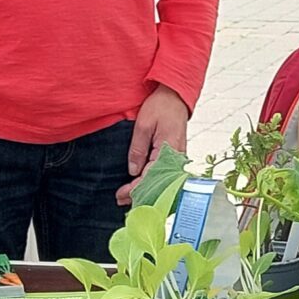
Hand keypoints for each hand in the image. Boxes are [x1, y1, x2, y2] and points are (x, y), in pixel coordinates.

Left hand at [120, 84, 189, 204]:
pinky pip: (165, 173)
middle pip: (157, 183)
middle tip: (121, 201)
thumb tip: (133, 171)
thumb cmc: (160, 107)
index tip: (120, 195)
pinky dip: (153, 181)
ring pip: (162, 180)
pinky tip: (143, 185)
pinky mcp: (176, 155)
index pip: (149, 177)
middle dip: (139, 194)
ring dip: (146, 189)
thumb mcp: (143, 125)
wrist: (175, 97)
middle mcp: (176, 157)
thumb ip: (138, 149)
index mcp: (168, 151)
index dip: (134, 189)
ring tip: (129, 197)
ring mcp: (177, 157)